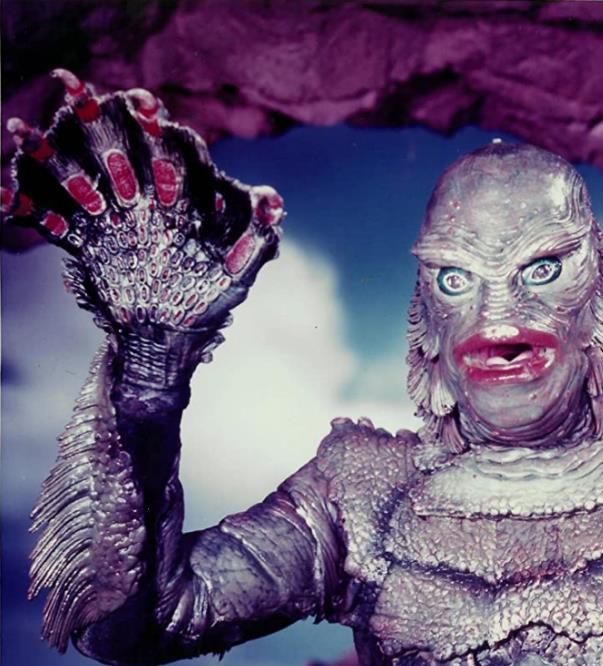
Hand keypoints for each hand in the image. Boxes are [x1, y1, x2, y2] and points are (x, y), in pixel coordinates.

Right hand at [3, 70, 282, 343]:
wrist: (167, 341)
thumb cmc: (210, 307)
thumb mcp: (237, 274)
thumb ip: (256, 237)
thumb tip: (274, 202)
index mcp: (180, 204)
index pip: (169, 154)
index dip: (157, 128)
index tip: (144, 101)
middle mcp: (143, 204)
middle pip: (118, 153)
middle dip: (95, 121)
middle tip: (72, 86)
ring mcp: (111, 221)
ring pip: (79, 179)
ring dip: (50, 154)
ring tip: (22, 126)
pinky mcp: (87, 244)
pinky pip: (54, 223)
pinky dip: (28, 209)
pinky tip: (1, 195)